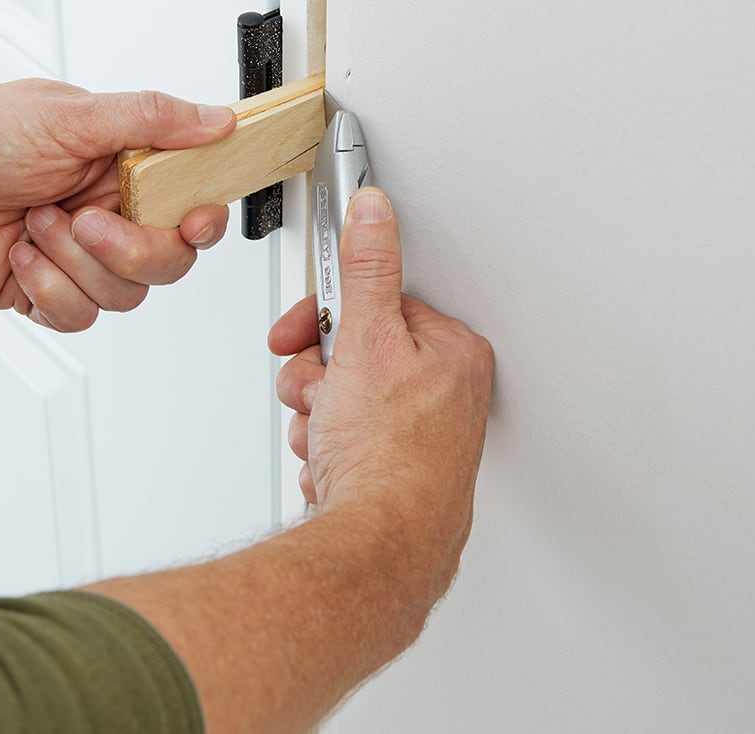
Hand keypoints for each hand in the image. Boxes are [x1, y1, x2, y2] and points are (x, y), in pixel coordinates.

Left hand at [0, 78, 235, 329]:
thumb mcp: (68, 114)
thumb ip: (150, 119)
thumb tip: (216, 118)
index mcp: (118, 164)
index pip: (188, 203)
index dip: (199, 222)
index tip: (191, 222)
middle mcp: (102, 210)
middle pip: (165, 262)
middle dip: (127, 250)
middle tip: (83, 220)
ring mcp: (72, 255)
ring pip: (122, 295)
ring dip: (74, 264)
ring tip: (33, 224)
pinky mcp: (40, 289)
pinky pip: (76, 315)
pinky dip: (48, 290)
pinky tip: (18, 256)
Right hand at [268, 188, 493, 574]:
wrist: (381, 545)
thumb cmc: (388, 456)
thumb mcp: (366, 340)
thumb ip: (366, 268)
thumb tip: (374, 209)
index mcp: (453, 352)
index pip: (377, 305)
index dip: (327, 318)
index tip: (301, 330)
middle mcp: (448, 393)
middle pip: (356, 353)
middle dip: (318, 377)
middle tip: (318, 395)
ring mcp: (425, 437)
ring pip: (345, 400)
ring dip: (318, 416)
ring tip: (326, 438)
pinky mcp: (400, 471)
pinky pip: (348, 441)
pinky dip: (329, 450)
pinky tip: (332, 464)